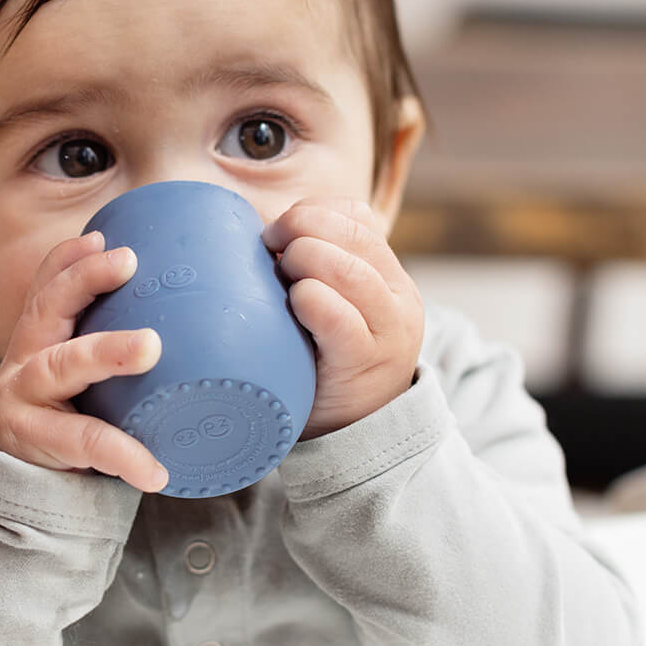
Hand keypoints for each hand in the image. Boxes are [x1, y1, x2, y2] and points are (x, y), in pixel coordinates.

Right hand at [0, 230, 168, 491]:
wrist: (29, 492)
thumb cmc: (74, 422)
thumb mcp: (86, 379)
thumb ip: (118, 348)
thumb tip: (204, 320)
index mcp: (38, 338)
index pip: (47, 287)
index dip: (68, 259)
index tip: (101, 237)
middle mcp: (23, 359)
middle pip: (47, 308)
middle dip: (84, 280)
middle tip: (129, 262)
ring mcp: (21, 399)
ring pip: (59, 367)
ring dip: (105, 350)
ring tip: (150, 346)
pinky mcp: (32, 441)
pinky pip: (82, 442)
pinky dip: (123, 455)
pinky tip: (155, 470)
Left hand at [262, 198, 423, 436]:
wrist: (351, 434)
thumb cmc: (322, 359)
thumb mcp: (329, 306)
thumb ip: (309, 269)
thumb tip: (249, 234)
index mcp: (386, 273)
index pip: (356, 215)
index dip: (311, 211)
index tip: (276, 233)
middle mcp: (397, 295)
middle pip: (352, 234)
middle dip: (301, 228)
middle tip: (269, 251)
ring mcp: (388, 329)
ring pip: (349, 269)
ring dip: (303, 261)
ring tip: (282, 281)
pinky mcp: (365, 362)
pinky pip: (339, 318)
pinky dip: (310, 301)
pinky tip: (294, 305)